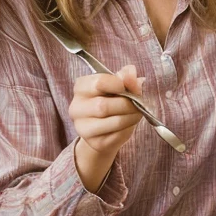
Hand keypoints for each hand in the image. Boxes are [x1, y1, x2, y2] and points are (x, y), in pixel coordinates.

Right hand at [70, 66, 143, 190]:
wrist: (103, 130)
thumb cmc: (111, 101)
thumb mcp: (118, 85)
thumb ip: (125, 77)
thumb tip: (132, 73)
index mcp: (81, 87)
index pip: (99, 82)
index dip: (121, 84)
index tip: (131, 86)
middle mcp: (76, 108)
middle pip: (104, 106)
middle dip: (128, 104)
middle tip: (139, 103)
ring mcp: (83, 127)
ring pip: (114, 121)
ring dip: (132, 116)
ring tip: (137, 112)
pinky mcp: (95, 142)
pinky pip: (118, 135)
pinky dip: (129, 128)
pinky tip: (129, 123)